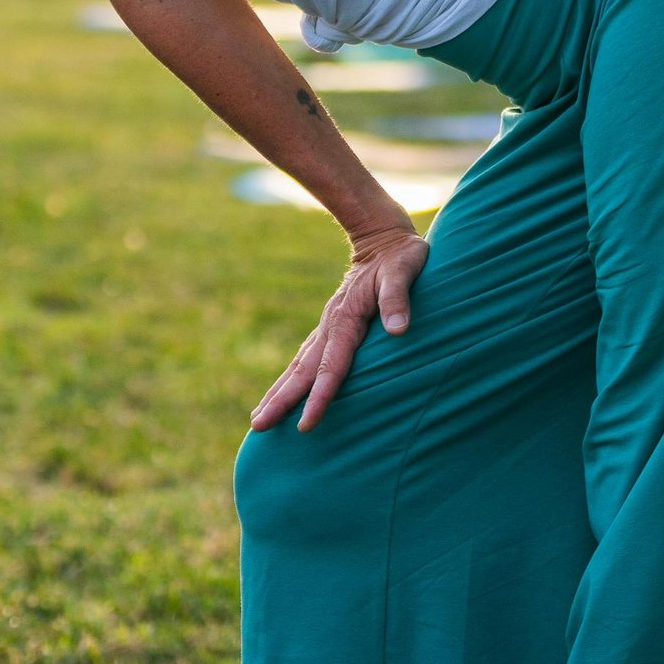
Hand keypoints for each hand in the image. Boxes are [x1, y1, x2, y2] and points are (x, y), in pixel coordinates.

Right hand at [249, 225, 426, 432]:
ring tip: (258, 420)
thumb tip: (399, 331)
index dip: (320, 396)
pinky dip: (290, 379)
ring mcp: (327, 327)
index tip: (305, 424)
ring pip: (297, 366)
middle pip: (303, 371)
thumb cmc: (400, 257)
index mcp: (346, 318)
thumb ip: (398, 300)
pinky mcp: (330, 327)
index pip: (331, 366)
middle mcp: (330, 326)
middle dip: (281, 401)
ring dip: (278, 392)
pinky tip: (282, 393)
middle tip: (259, 427)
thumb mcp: (404, 271)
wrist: (382, 237)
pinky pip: (305, 358)